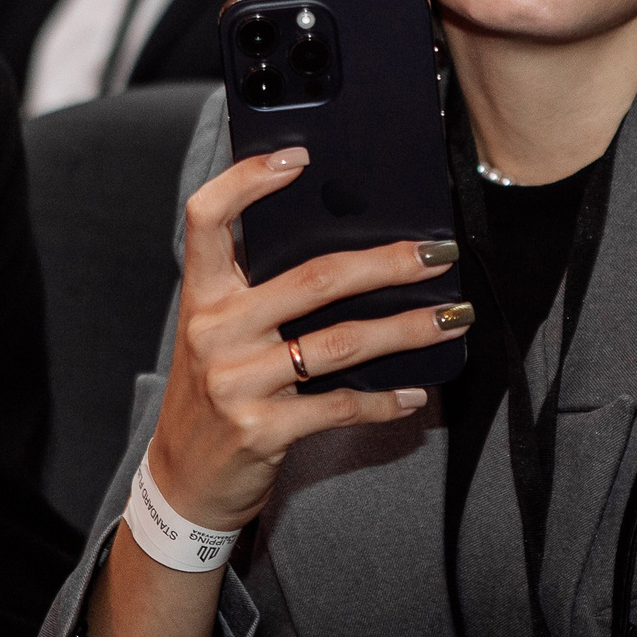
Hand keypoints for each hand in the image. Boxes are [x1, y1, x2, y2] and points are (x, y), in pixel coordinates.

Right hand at [149, 148, 470, 532]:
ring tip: (451, 318)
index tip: (300, 156)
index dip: (247, 181)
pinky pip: (339, 405)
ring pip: (341, 342)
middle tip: (438, 254)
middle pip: (314, 279)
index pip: (207, 219)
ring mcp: (236, 381)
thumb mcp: (223, 334)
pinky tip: (415, 393)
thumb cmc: (218, 391)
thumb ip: (263, 292)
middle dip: (388, 262)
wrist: (185, 479)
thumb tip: (352, 246)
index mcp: (203, 297)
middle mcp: (214, 332)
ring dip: (408, 328)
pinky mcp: (261, 427)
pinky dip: (384, 399)